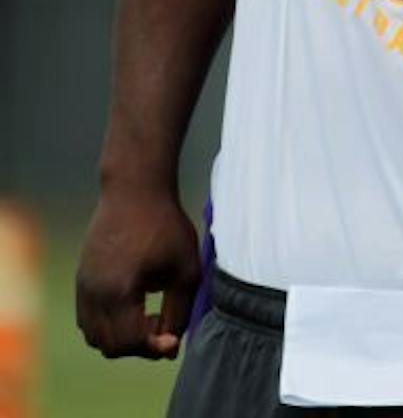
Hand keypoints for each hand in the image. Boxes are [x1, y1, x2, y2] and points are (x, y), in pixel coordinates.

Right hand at [75, 184, 199, 359]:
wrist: (135, 191)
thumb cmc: (166, 227)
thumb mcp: (185, 270)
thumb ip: (179, 311)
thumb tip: (171, 345)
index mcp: (119, 291)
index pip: (128, 343)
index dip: (154, 348)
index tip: (174, 339)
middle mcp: (94, 293)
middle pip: (109, 346)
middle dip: (138, 346)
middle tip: (163, 329)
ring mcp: (82, 287)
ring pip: (94, 335)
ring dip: (120, 338)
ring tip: (149, 318)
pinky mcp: (81, 280)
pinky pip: (88, 319)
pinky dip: (108, 324)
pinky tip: (135, 306)